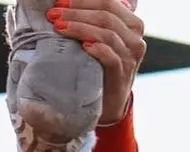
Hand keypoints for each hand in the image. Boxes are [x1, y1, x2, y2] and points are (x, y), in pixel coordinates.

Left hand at [51, 0, 145, 124]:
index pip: (108, 2)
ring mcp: (131, 57)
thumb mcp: (102, 41)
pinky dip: (96, 49)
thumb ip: (95, 22)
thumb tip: (66, 6)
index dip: (82, 0)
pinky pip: (110, 57)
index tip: (59, 2)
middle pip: (105, 15)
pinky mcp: (122, 75)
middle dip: (76, 12)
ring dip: (79, 28)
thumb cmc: (101, 68)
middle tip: (54, 14)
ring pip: (106, 33)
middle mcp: (135, 37)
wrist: (108, 103)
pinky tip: (82, 46)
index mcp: (131, 23)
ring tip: (59, 27)